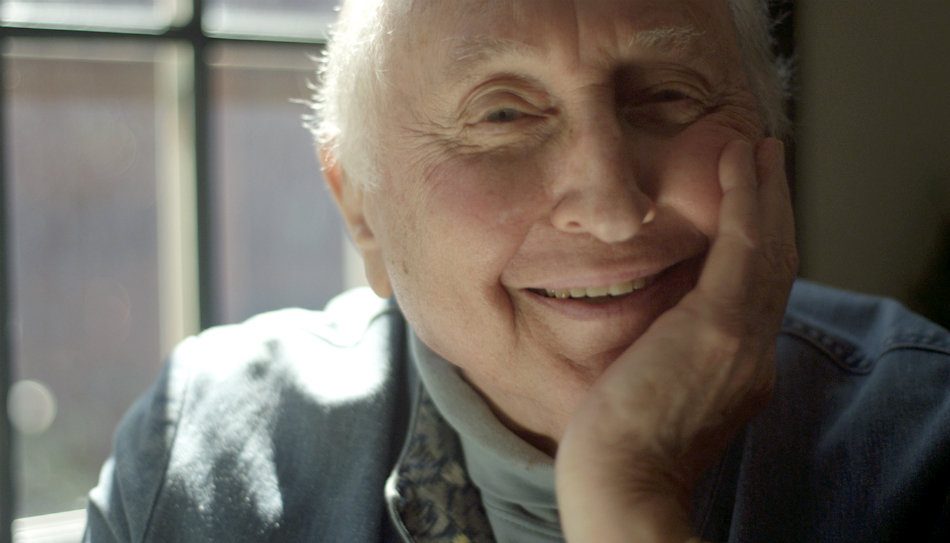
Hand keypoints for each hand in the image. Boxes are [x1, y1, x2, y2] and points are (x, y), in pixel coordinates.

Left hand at [555, 138, 797, 542]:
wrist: (620, 483)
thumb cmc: (619, 449)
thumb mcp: (657, 397)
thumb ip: (671, 360)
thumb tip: (655, 335)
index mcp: (741, 371)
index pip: (759, 296)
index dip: (762, 247)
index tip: (754, 211)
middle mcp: (755, 352)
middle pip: (775, 265)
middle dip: (773, 210)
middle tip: (768, 162)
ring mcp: (742, 337)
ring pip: (768, 247)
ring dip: (765, 192)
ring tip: (759, 150)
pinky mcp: (718, 325)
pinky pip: (743, 246)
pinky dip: (745, 199)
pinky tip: (738, 162)